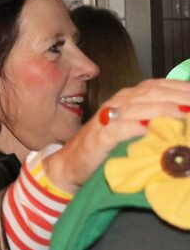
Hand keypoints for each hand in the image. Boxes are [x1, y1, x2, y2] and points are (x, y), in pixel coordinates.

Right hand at [45, 78, 189, 192]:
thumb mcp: (134, 127)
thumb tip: (185, 114)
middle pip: (151, 94)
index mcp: (128, 98)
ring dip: (163, 110)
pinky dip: (133, 127)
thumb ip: (156, 118)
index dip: (180, 88)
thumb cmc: (108, 146)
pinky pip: (117, 129)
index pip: (158, 86)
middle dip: (178, 98)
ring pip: (137, 108)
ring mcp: (107, 119)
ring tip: (185, 114)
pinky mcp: (98, 137)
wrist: (72, 163)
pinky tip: (149, 128)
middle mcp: (118, 103)